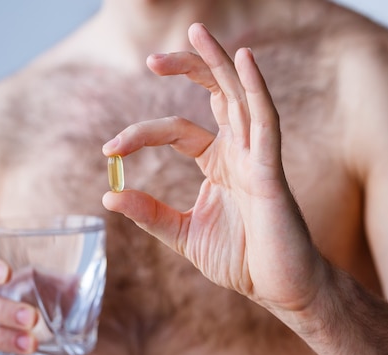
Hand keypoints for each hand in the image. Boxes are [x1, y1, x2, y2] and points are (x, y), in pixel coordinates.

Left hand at [102, 23, 326, 312]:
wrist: (279, 289)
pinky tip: (244, 60)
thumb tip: (108, 194)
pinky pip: (265, 121)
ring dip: (218, 62)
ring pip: (239, 96)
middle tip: (150, 59)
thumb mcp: (184, 235)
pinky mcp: (271, 170)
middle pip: (214, 94)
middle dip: (186, 69)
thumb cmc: (240, 260)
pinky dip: (256, 89)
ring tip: (197, 30)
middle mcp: (238, 151)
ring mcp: (257, 156)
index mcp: (218, 163)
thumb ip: (150, 214)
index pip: (176, 131)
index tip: (109, 149)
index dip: (141, 134)